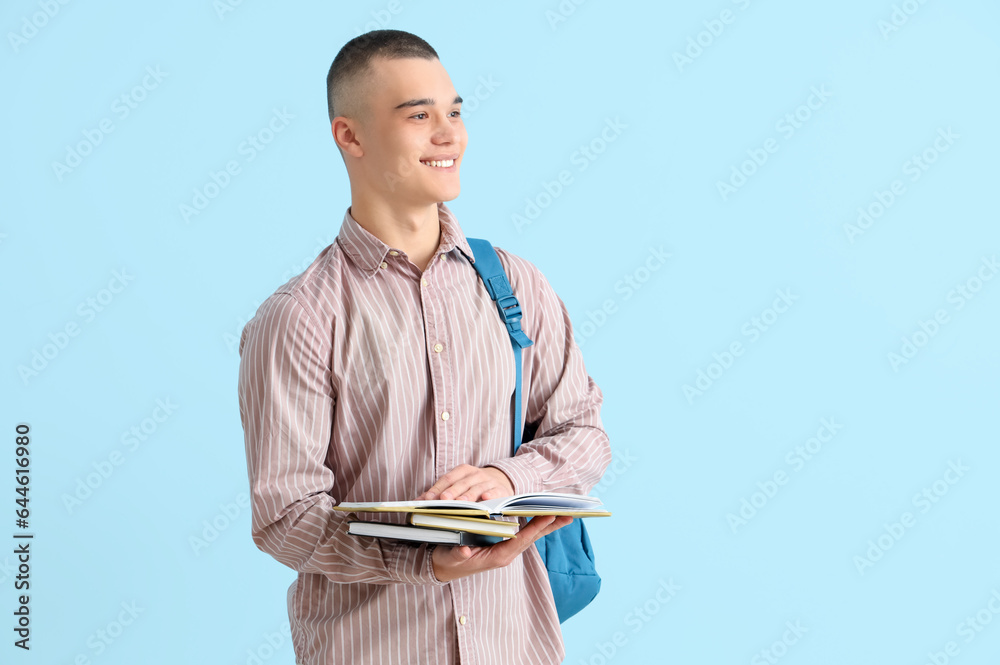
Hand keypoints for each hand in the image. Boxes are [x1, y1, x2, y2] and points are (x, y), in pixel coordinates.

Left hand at [417, 464, 513, 501]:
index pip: (448, 479)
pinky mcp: (500, 490)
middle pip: (461, 483)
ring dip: (468, 496)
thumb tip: (418, 501)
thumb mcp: (458, 484)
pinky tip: (486, 499)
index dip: (437, 488)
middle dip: (452, 492)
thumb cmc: (473, 485)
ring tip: (461, 503)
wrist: (499, 480)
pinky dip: (491, 495)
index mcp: (462, 471)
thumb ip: (439, 492)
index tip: (428, 498)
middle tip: (443, 499)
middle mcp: (475, 474)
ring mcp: (488, 482)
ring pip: (477, 488)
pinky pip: (495, 492)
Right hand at [431, 515, 573, 582]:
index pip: (520, 541)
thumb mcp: (450, 557)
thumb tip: (464, 551)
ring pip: (531, 535)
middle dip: (550, 526)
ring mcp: (507, 549)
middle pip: (532, 538)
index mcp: (497, 557)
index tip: (549, 516)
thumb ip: (458, 554)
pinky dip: (537, 524)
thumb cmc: (447, 560)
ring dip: (547, 524)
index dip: (534, 528)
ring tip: (564, 513)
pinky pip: (525, 533)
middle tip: (569, 514)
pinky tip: (546, 515)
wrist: (444, 567)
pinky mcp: (505, 544)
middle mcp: (506, 553)